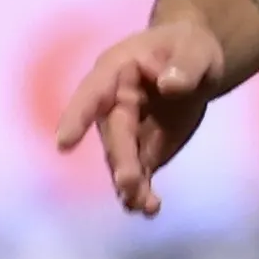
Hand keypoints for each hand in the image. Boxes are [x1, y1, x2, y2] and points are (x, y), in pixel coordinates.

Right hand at [52, 18, 228, 216]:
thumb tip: (170, 85)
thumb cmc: (189, 49)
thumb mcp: (195, 50)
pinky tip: (150, 209)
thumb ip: (185, 67)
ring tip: (145, 205)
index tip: (64, 143)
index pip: (92, 94)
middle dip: (120, 161)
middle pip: (112, 136)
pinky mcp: (140, 152)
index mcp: (115, 72)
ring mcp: (124, 132)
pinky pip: (137, 176)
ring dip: (129, 186)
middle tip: (129, 184)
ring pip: (120, 163)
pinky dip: (141, 195)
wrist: (192, 66)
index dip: (77, 117)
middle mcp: (111, 106)